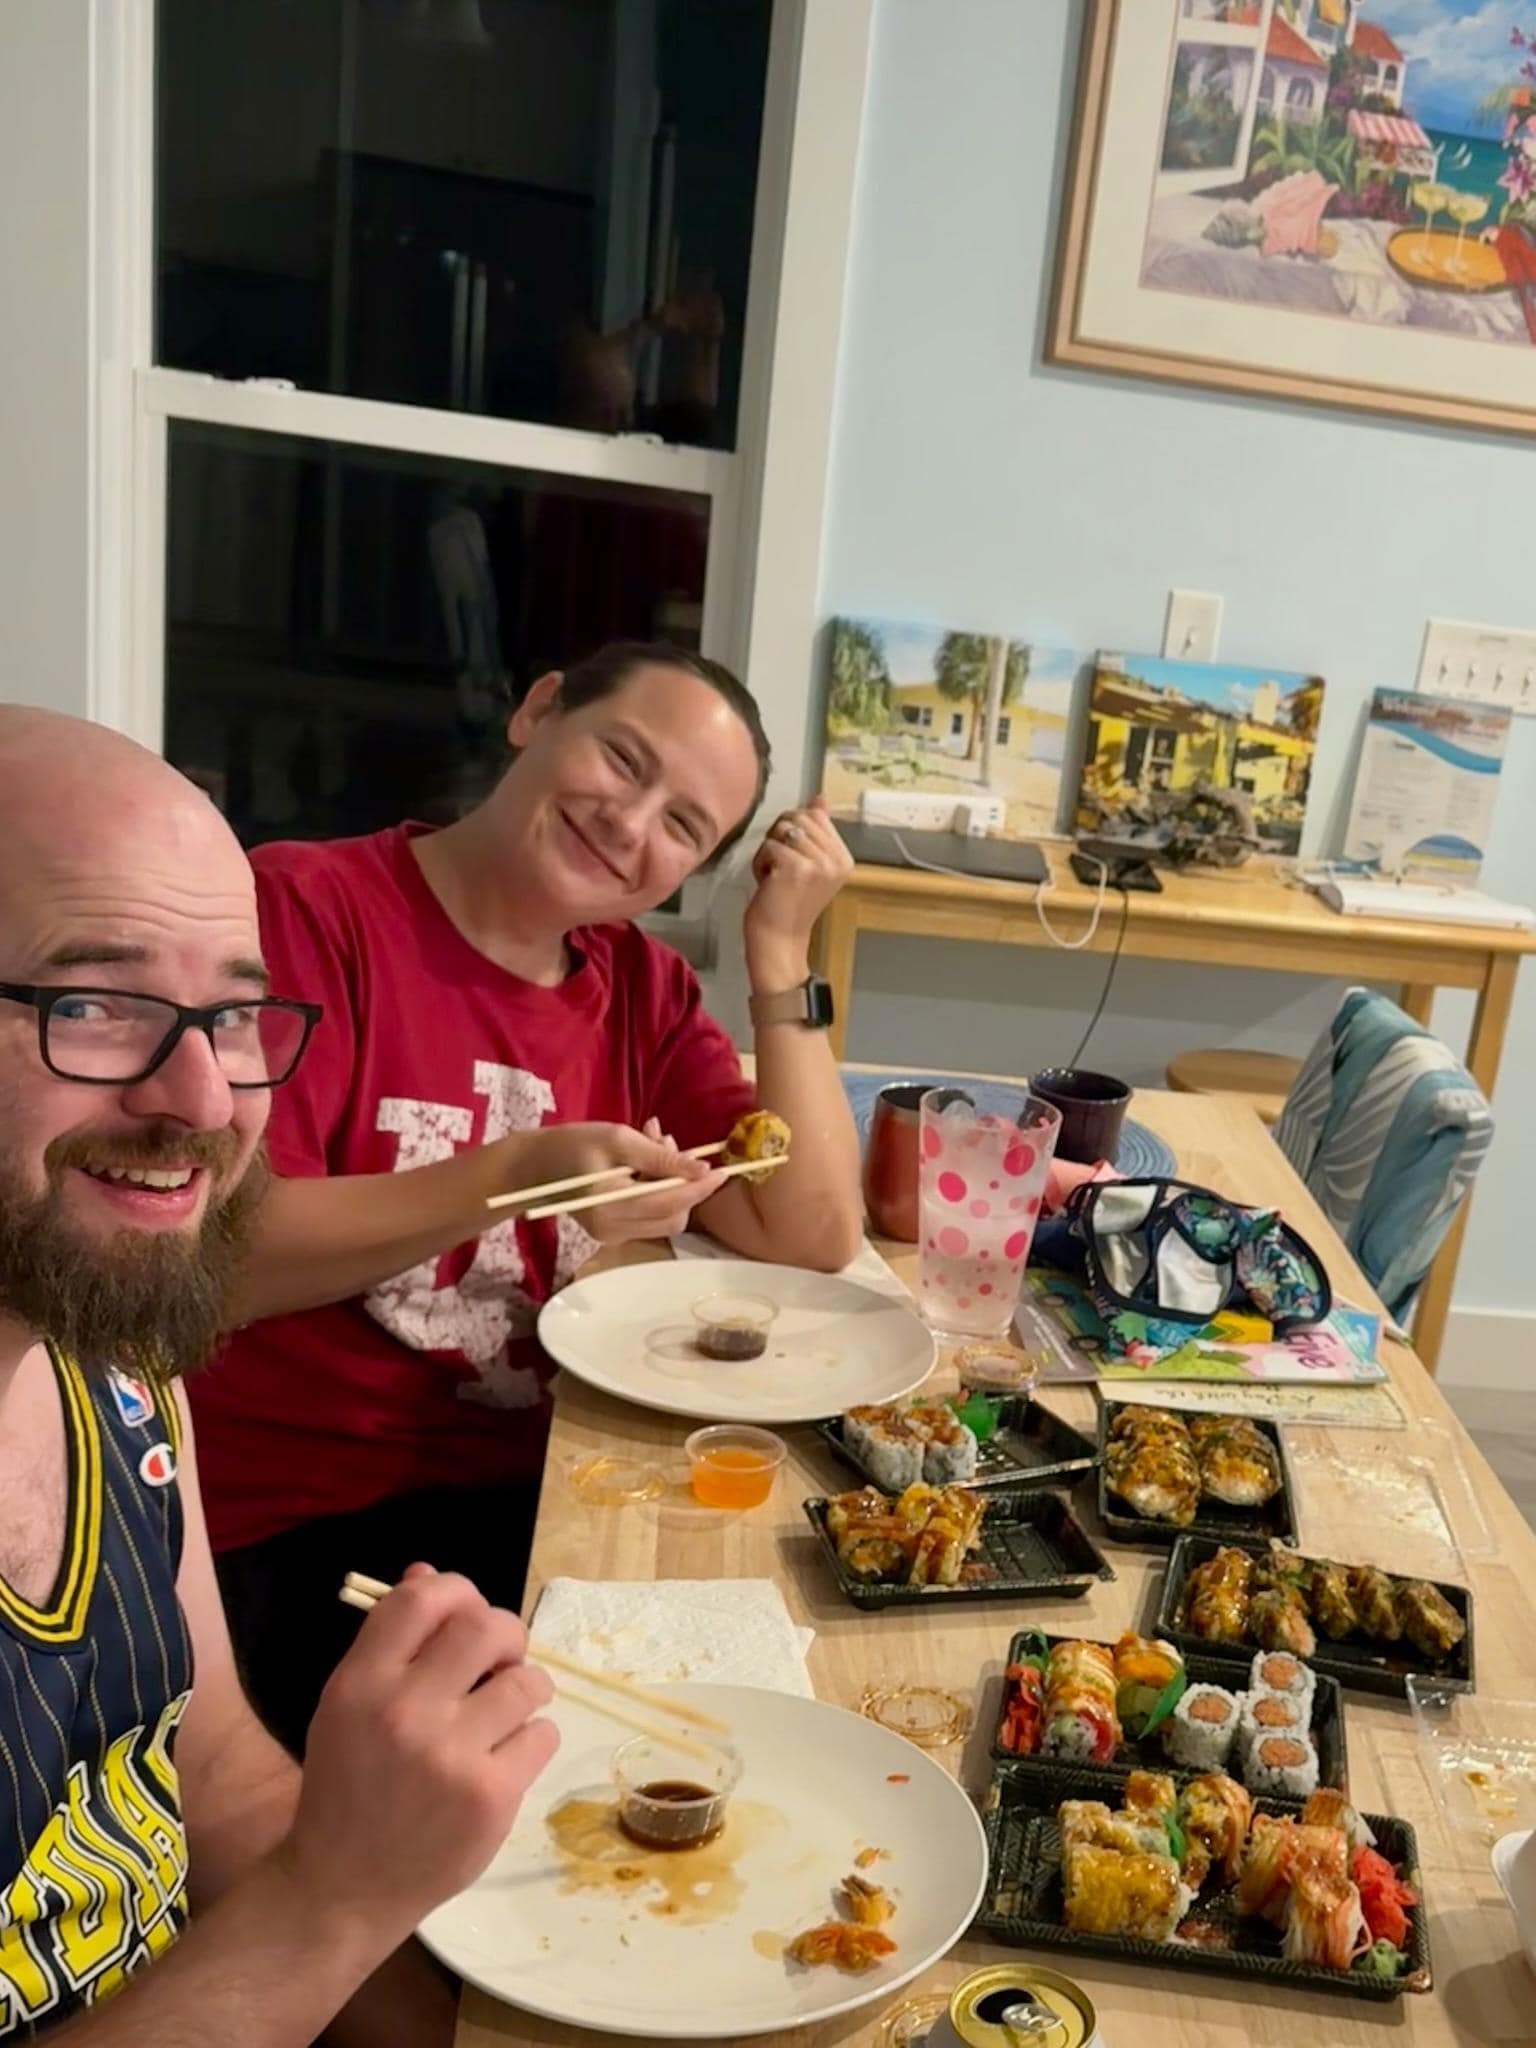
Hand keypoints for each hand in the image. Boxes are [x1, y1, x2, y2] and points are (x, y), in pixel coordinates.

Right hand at [278, 1566, 558, 1951]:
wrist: (341, 1888)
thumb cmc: (347, 1785)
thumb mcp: (347, 1705)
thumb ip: (389, 1641)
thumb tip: (429, 1574)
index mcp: (361, 1684)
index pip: (422, 1599)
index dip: (455, 1590)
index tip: (465, 1612)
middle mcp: (406, 1713)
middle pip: (486, 1627)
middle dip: (505, 1633)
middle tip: (500, 1658)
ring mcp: (452, 1757)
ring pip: (527, 1681)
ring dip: (526, 1686)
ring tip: (507, 1708)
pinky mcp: (491, 1797)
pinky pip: (542, 1735)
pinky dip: (532, 1738)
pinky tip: (506, 1756)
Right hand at [494, 1121, 727, 1243]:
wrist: (534, 1168)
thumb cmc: (572, 1145)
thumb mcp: (617, 1138)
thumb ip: (659, 1156)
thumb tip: (701, 1169)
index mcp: (610, 1205)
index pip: (670, 1202)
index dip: (700, 1187)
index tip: (722, 1169)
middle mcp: (614, 1229)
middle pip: (674, 1216)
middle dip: (684, 1181)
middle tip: (666, 1140)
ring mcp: (613, 1236)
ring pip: (667, 1219)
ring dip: (672, 1186)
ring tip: (652, 1145)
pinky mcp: (614, 1235)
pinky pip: (651, 1218)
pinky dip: (658, 1193)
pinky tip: (642, 1164)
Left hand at [743, 795, 851, 992]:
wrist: (779, 940)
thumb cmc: (788, 903)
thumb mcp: (809, 863)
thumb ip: (817, 829)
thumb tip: (821, 798)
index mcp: (844, 857)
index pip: (814, 815)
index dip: (793, 831)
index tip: (793, 862)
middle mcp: (836, 859)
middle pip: (797, 817)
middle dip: (779, 839)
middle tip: (781, 870)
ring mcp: (818, 863)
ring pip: (781, 829)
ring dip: (768, 851)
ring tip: (775, 877)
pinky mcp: (796, 867)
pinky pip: (769, 846)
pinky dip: (760, 863)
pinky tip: (768, 884)